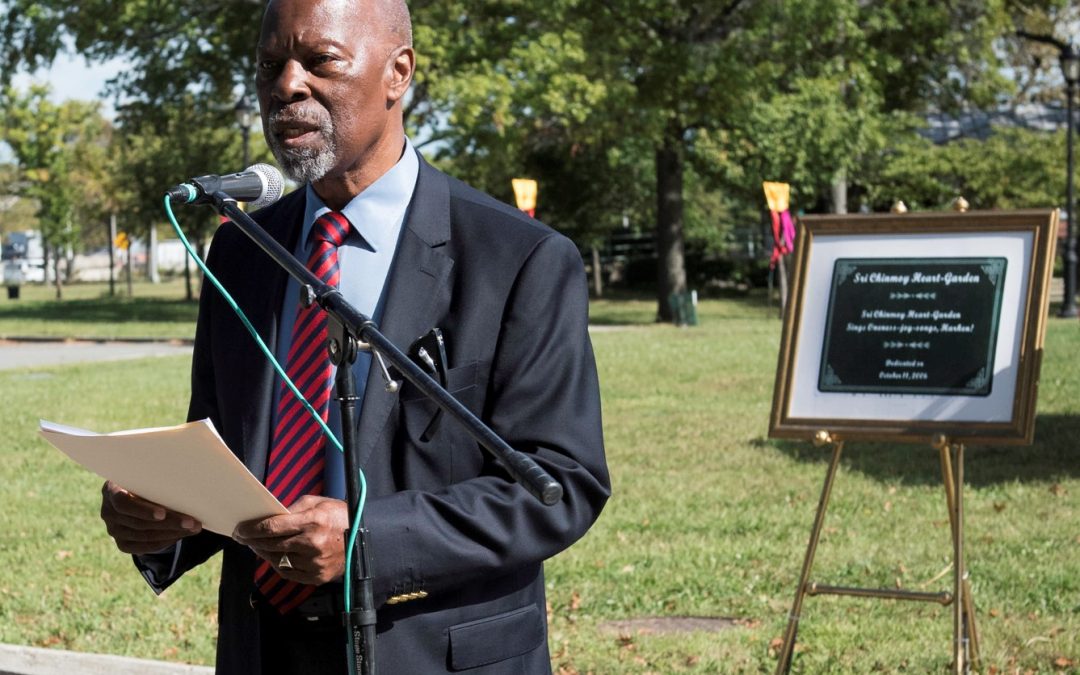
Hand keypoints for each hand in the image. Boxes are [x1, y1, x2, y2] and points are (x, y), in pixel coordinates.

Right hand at [100, 481, 201, 553]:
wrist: (137, 496)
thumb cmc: (147, 480)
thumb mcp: (147, 475)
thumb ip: (157, 478)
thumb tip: (191, 478)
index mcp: (111, 489)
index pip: (122, 503)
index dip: (142, 510)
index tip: (162, 513)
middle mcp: (108, 511)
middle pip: (138, 522)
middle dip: (169, 523)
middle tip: (192, 522)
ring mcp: (113, 529)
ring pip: (144, 536)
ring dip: (171, 533)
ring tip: (193, 528)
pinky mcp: (122, 543)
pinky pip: (143, 547)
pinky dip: (164, 542)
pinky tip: (180, 535)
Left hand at [232, 496, 348, 585]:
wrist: (365, 539)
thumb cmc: (341, 517)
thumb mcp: (318, 503)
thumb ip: (293, 509)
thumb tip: (269, 515)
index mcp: (312, 521)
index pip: (271, 527)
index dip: (251, 529)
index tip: (240, 529)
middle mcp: (311, 544)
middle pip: (270, 544)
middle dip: (252, 540)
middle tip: (243, 536)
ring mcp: (313, 563)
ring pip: (276, 559)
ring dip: (262, 552)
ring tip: (256, 545)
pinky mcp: (316, 576)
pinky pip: (287, 571)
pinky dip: (277, 563)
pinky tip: (272, 555)